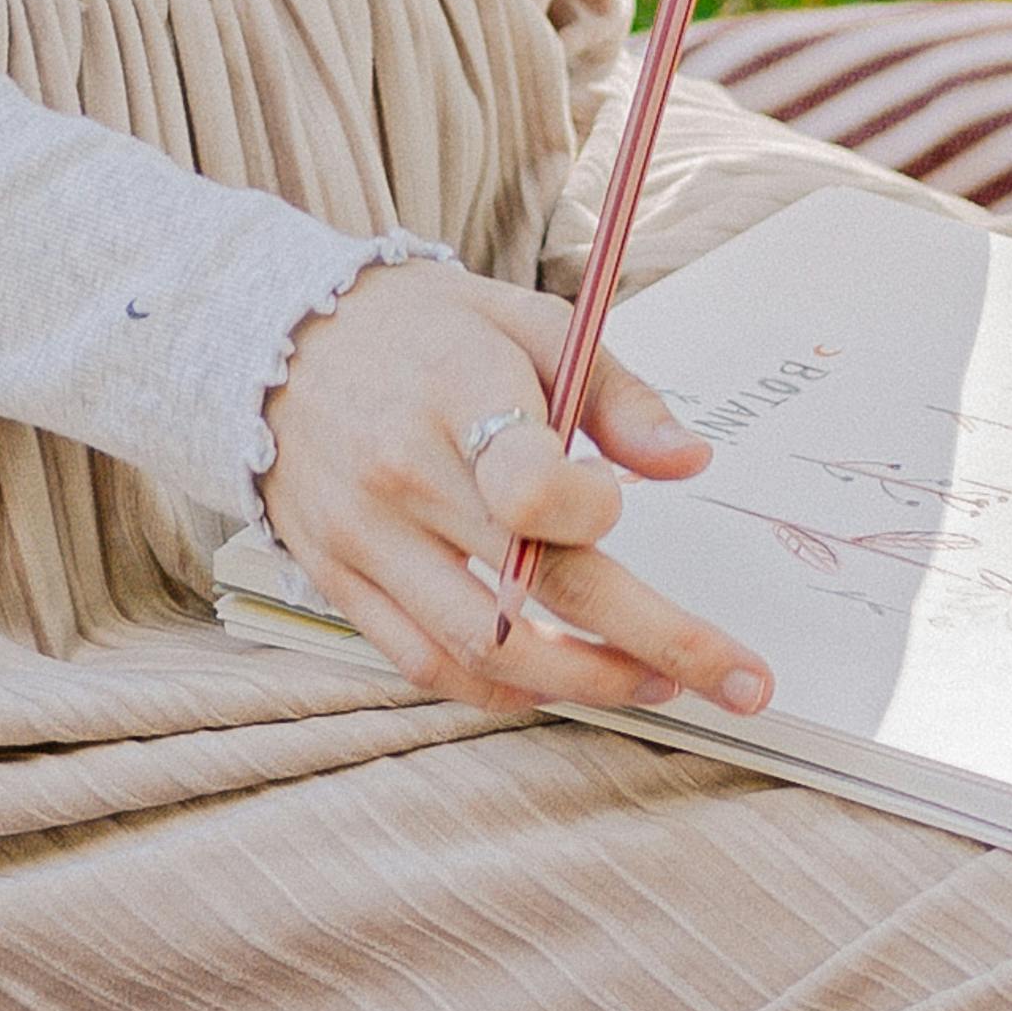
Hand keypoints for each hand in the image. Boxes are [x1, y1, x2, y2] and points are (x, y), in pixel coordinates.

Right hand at [256, 255, 767, 718]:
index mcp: (452, 394)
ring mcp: (363, 541)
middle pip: (533, 590)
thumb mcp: (525, 321)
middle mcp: (400, 478)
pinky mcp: (339, 582)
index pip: (528, 485)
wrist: (274, 339)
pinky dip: (502, 689)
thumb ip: (615, 396)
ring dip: (585, 683)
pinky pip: (427, 664)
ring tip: (657, 683)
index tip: (617, 507)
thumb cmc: (424, 329)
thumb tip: (689, 462)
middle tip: (738, 678)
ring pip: (483, 650)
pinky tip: (563, 681)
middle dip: (652, 642)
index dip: (591, 513)